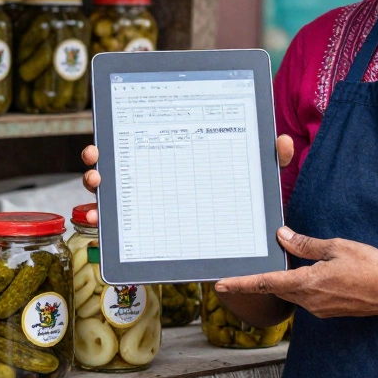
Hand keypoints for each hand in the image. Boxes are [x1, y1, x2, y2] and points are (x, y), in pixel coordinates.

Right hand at [79, 135, 295, 225]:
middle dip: (100, 158)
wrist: (245, 249)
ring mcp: (148, 207)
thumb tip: (281, 141)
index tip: (111, 128)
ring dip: (97, 187)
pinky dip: (106, 224)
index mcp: (176, 158)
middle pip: (119, 163)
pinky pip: (120, 228)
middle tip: (96, 157)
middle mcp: (155, 180)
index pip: (145, 139)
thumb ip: (268, 160)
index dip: (122, 131)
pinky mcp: (149, 234)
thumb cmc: (245, 205)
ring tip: (96, 183)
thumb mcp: (256, 180)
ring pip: (113, 193)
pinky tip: (99, 221)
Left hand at [214, 227, 377, 318]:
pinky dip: (300, 285)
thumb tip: (282, 237)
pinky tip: (311, 273)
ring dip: (284, 281)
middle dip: (263, 279)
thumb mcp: (336, 247)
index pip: (266, 283)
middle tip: (250, 268)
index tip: (220, 285)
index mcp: (308, 283)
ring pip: (291, 293)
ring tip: (288, 265)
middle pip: (276, 288)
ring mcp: (318, 308)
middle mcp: (309, 300)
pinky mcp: (327, 310)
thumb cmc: (370, 267)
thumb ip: (305, 244)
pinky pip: (305, 297)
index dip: (241, 284)